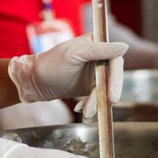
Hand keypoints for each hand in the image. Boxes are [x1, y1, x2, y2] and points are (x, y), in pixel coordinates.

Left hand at [9, 34, 125, 103]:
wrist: (32, 82)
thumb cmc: (50, 64)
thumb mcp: (74, 55)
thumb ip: (99, 51)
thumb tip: (124, 46)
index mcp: (95, 44)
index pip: (115, 60)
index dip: (116, 79)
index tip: (112, 96)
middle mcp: (98, 57)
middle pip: (112, 78)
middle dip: (104, 95)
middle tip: (99, 108)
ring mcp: (94, 72)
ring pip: (104, 90)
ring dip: (96, 104)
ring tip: (85, 113)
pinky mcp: (90, 86)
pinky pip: (97, 97)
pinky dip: (90, 105)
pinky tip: (80, 109)